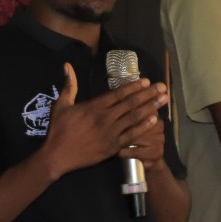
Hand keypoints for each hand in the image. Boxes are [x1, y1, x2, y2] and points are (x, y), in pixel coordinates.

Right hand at [42, 64, 166, 178]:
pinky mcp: (113, 147)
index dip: (134, 86)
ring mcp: (110, 133)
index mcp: (93, 107)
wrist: (57, 156)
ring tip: (163, 100)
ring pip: (134, 118)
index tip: (146, 81)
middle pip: (131, 103)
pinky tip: (154, 120)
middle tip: (162, 87)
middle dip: (148, 94)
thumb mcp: (61, 105)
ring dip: (151, 107)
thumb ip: (69, 85)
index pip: (118, 94)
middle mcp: (105, 118)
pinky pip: (132, 135)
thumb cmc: (58, 130)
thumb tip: (67, 65)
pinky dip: (144, 127)